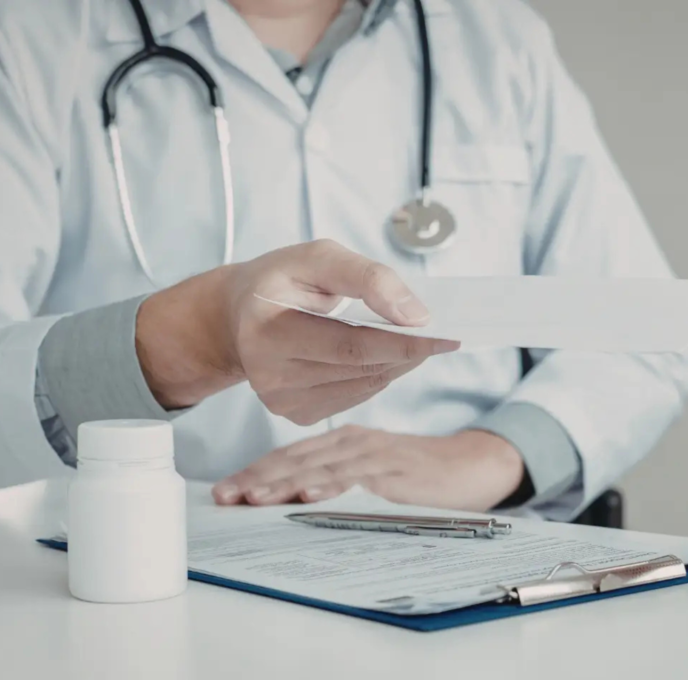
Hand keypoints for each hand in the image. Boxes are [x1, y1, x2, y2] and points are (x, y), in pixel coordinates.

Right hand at [135, 239, 458, 424]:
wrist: (239, 315)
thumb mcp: (320, 257)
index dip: (403, 341)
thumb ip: (369, 278)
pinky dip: (378, 376)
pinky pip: (355, 397)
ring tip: (412, 340)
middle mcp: (267, 373)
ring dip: (397, 364)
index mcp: (265, 329)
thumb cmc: (283, 279)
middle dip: (409, 352)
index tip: (448, 334)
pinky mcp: (295, 414)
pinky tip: (381, 356)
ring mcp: (280, 400)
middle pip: (362, 368)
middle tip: (445, 335)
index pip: (351, 344)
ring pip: (364, 386)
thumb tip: (418, 316)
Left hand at [211, 425, 525, 511]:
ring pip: (319, 466)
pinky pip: (357, 476)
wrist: (472, 465)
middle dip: (256, 479)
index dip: (255, 473)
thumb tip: (291, 510)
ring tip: (251, 498)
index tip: (222, 493)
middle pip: (295, 460)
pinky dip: (331, 484)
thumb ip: (338, 483)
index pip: (289, 457)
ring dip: (283, 483)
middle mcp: (353, 442)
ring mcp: (374, 453)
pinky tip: (307, 494)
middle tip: (224, 498)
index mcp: (343, 442)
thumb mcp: (372, 475)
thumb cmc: (417, 475)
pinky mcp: (395, 467)